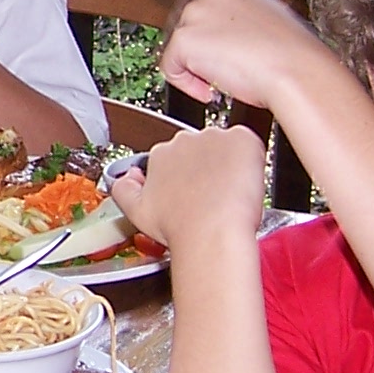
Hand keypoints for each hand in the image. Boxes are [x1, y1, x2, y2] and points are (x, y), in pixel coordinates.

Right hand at [109, 125, 265, 255]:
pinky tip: (245, 181)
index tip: (194, 190)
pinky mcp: (241, 139)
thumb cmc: (180, 228)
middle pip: (200, 148)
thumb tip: (126, 177)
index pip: (176, 156)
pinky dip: (250, 158)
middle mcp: (185, 141)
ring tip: (230, 191)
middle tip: (213, 193)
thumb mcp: (136, 213)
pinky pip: (248, 142)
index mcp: (160, 154)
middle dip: (207, 166)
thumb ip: (124, 189)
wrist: (211, 234)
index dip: (187, 174)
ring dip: (228, 163)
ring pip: (224, 145)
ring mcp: (214, 138)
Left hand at [158, 0, 332, 111]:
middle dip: (200, 48)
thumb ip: (241, 16)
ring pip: (179, 48)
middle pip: (185, 23)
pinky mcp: (184, 38)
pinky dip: (187, 84)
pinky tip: (211, 88)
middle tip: (226, 64)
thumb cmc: (291, 52)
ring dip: (196, 67)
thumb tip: (230, 30)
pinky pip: (171, 69)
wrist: (294, 68)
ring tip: (227, 75)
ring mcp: (195, 13)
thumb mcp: (270, 19)